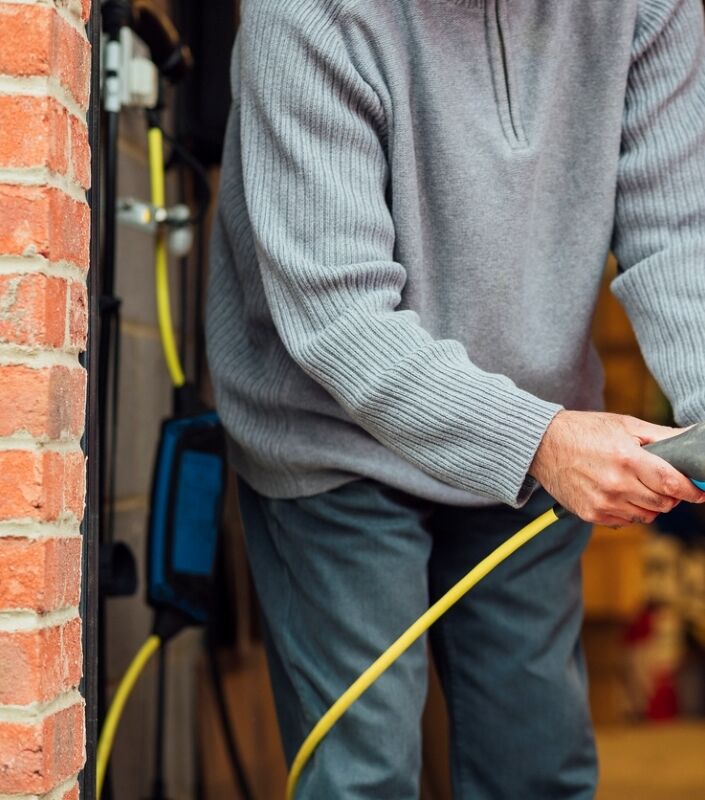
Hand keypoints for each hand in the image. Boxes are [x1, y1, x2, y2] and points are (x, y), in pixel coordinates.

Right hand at [528, 411, 704, 526]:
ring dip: (650, 504)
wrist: (542, 444)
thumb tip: (694, 437)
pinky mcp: (591, 513)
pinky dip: (628, 510)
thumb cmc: (585, 430)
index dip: (692, 490)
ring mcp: (602, 502)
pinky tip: (618, 493)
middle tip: (662, 482)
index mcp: (627, 458)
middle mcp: (616, 484)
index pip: (672, 484)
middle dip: (670, 495)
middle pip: (663, 503)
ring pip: (646, 516)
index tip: (700, 491)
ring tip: (636, 486)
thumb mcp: (625, 425)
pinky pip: (625, 521)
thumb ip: (663, 436)